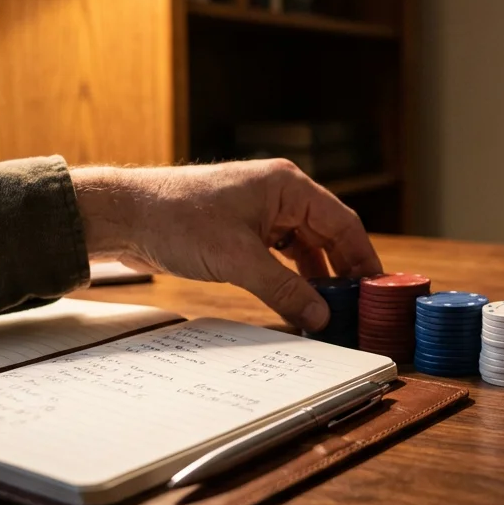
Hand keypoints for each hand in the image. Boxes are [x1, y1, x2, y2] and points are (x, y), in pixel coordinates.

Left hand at [70, 160, 380, 330]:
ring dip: (316, 278)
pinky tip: (297, 301)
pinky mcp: (242, 229)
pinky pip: (280, 254)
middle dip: (342, 272)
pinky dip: (291, 277)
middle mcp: (279, 194)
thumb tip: (320, 317)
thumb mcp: (238, 260)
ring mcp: (260, 211)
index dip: (364, 259)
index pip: (343, 223)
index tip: (378, 290)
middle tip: (357, 308)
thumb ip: (284, 290)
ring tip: (328, 311)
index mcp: (287, 187)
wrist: (125, 215)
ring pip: (304, 247)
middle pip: (328, 235)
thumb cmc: (177, 219)